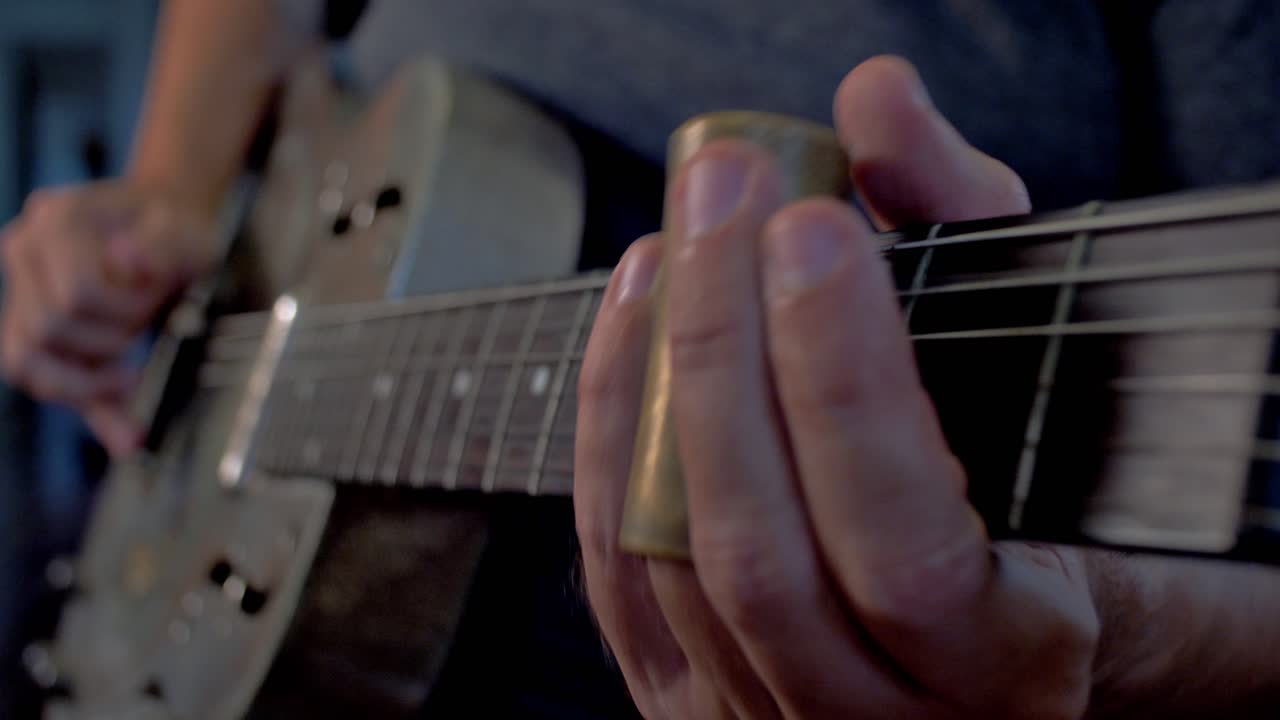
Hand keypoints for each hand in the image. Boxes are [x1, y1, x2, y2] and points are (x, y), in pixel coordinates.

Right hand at [1, 181, 211, 455]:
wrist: (165, 223)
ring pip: (26, 361)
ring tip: (133, 375)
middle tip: (147, 326)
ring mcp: (19, 288)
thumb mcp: (187, 234)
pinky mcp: (30, 324)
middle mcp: (24, 250)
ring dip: (89, 378)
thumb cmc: (176, 229)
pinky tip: (127, 435)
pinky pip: (42, 377)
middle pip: (48, 328)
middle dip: (110, 340)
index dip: (125, 310)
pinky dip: (89, 408)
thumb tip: (126, 261)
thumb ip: (163, 250)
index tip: (158, 301)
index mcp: (56, 218)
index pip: (76, 293)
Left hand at [575, 56, 1279, 718]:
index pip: (905, 547)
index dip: (845, 384)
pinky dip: (603, 434)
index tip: (811, 227)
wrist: (1000, 622)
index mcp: (1011, 660)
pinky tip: (630, 319)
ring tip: (675, 240)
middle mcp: (884, 719)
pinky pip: (613, 572)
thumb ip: (967, 223)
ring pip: (668, 560)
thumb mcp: (1040, 356)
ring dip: (653, 379)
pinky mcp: (686, 702)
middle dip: (724, 350)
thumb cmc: (1045, 487)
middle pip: (758, 551)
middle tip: (719, 195)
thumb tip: (875, 99)